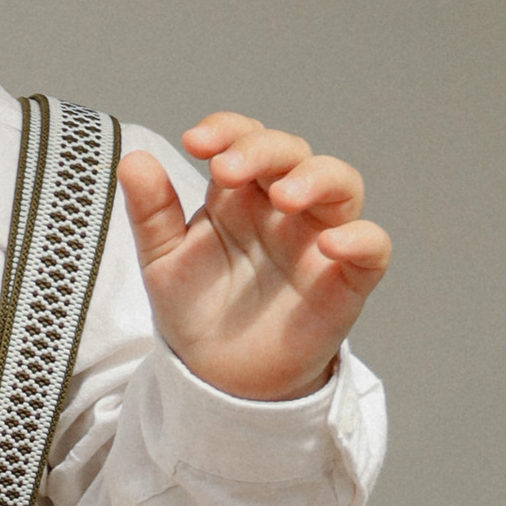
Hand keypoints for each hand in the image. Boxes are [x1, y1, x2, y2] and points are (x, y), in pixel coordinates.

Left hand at [120, 114, 389, 402]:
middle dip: (262, 151)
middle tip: (226, 171)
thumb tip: (133, 160)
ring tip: (283, 195)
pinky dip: (360, 238)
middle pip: (292, 153)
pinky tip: (330, 244)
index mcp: (241, 194)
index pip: (245, 140)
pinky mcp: (347, 279)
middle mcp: (284, 207)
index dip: (227, 130)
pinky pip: (373, 247)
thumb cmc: (197, 309)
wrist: (218, 375)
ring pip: (342, 184)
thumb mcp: (163, 261)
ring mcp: (318, 238)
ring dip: (315, 179)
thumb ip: (151, 212)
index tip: (195, 142)